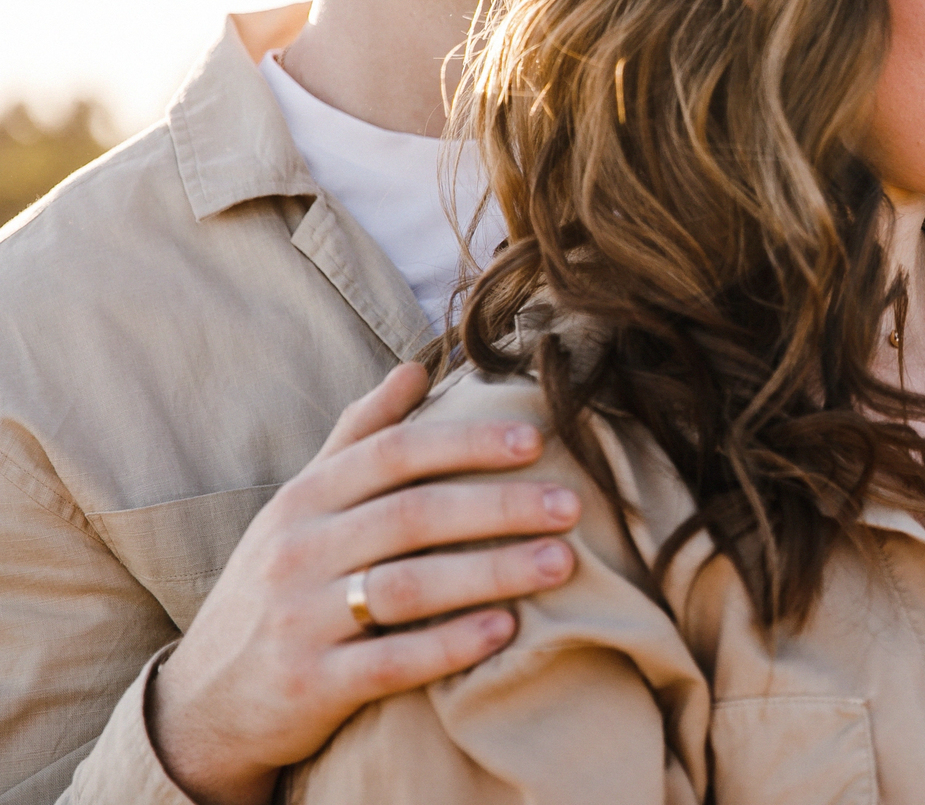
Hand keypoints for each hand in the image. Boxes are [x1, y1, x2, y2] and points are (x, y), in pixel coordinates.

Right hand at [149, 363, 581, 804]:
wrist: (207, 701)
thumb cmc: (279, 584)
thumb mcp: (301, 505)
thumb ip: (358, 436)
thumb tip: (417, 367)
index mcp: (305, 499)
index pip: (394, 453)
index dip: (465, 442)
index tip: (536, 440)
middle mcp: (298, 550)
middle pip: (412, 514)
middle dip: (500, 506)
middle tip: (572, 504)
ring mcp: (300, 619)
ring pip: (407, 586)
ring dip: (493, 571)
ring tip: (562, 562)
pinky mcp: (309, 685)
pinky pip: (388, 661)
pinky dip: (450, 644)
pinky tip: (506, 629)